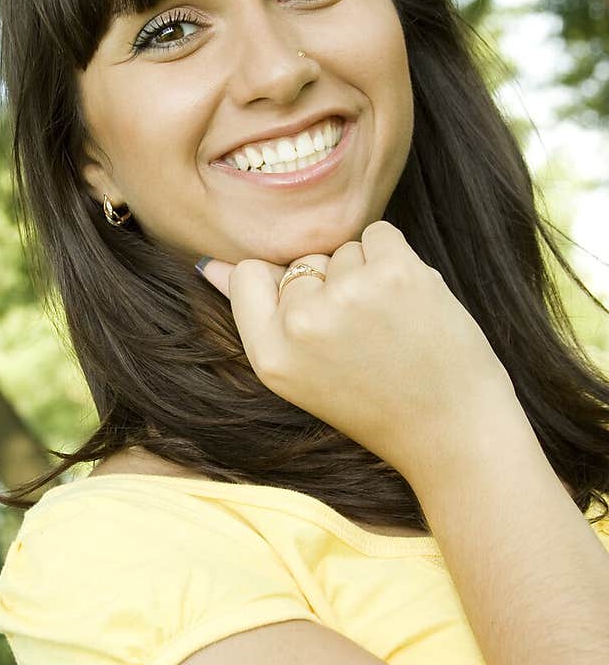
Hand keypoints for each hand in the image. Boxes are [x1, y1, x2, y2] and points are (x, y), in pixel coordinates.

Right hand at [195, 220, 517, 482]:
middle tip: (364, 342)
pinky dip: (395, 258)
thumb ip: (257, 316)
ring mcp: (349, 294)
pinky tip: (409, 302)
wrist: (452, 431)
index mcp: (269, 356)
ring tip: (391, 328)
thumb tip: (212, 264)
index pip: (249, 275)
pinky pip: (379, 233)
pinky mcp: (396, 272)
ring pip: (344, 250)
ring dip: (367, 275)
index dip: (283, 288)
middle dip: (331, 286)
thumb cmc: (377, 403)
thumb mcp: (299, 374)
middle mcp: (302, 325)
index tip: (317, 320)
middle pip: (303, 263)